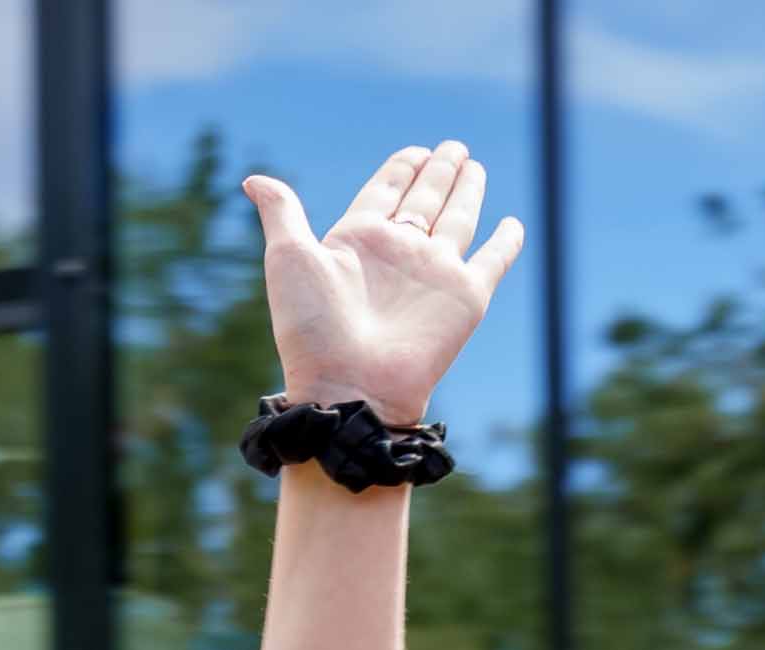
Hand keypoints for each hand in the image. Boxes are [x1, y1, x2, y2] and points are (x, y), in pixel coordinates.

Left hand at [242, 139, 525, 429]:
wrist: (348, 388)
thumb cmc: (313, 330)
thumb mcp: (289, 259)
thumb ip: (283, 212)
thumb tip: (252, 179)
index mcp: (360, 239)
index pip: (386, 191)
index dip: (401, 168)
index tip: (415, 150)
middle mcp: (400, 252)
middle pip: (426, 198)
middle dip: (439, 171)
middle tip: (453, 147)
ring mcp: (435, 273)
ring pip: (459, 218)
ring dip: (467, 190)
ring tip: (472, 165)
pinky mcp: (466, 298)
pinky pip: (492, 261)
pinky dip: (505, 243)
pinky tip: (512, 224)